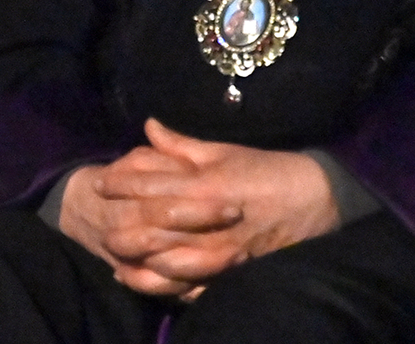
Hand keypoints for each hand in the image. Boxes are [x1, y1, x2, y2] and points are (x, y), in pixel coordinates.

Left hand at [59, 120, 340, 299]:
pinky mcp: (232, 274)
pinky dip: (169, 288)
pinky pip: (194, 287)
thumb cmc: (266, 171)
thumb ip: (182, 144)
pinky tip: (150, 285)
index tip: (99, 182)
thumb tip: (148, 126)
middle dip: (124, 230)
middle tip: (102, 230)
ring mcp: (221, 252)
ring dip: (140, 265)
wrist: (315, 200)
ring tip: (117, 263)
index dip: (120, 184)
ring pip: (168, 264)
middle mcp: (208, 220)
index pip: (151, 185)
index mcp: (205, 184)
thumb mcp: (224, 151)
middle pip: (153, 229)